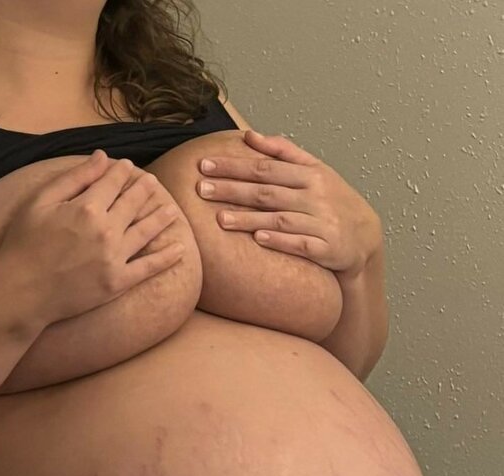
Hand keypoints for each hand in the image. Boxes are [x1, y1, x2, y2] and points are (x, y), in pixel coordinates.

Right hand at [0, 150, 183, 325]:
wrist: (21, 292)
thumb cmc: (24, 244)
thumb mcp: (41, 201)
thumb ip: (75, 178)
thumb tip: (102, 157)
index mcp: (87, 207)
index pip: (113, 182)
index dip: (122, 171)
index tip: (128, 166)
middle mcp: (106, 230)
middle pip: (133, 203)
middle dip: (144, 190)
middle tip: (153, 182)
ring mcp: (115, 258)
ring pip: (146, 231)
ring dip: (161, 217)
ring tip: (171, 209)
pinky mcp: (118, 283)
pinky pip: (148, 268)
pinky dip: (166, 258)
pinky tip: (180, 249)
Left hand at [197, 130, 381, 277]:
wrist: (365, 236)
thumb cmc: (332, 201)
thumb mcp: (315, 170)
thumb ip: (282, 152)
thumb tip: (249, 135)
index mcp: (309, 174)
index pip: (264, 167)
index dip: (233, 165)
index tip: (204, 164)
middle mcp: (315, 196)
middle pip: (267, 191)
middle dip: (232, 189)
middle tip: (201, 189)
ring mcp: (322, 223)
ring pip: (280, 218)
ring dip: (249, 219)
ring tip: (219, 220)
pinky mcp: (327, 249)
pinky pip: (300, 244)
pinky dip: (280, 241)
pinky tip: (258, 239)